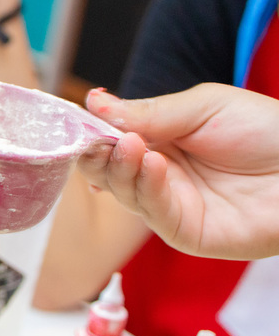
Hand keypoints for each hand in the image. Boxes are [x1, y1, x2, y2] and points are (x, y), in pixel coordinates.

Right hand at [78, 85, 278, 259]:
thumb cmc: (267, 131)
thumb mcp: (204, 106)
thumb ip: (149, 112)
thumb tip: (93, 102)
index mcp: (159, 142)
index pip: (110, 140)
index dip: (91, 131)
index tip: (76, 119)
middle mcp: (158, 176)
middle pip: (107, 171)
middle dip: (96, 154)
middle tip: (95, 138)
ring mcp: (170, 206)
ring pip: (123, 193)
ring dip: (119, 167)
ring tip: (128, 144)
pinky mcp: (186, 233)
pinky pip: (153, 212)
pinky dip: (146, 187)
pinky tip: (152, 163)